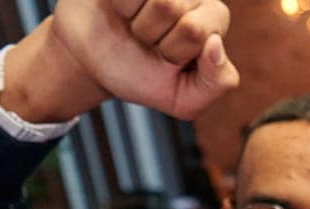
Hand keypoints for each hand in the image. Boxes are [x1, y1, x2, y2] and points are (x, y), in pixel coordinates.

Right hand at [2, 0, 238, 122]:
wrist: (93, 61)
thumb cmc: (142, 76)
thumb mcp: (184, 99)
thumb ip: (216, 82)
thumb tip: (215, 43)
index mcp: (215, 19)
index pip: (194, 30)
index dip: (173, 51)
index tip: (168, 59)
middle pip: (169, 6)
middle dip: (151, 34)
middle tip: (149, 41)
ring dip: (135, 19)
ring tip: (136, 25)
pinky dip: (120, 4)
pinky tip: (123, 9)